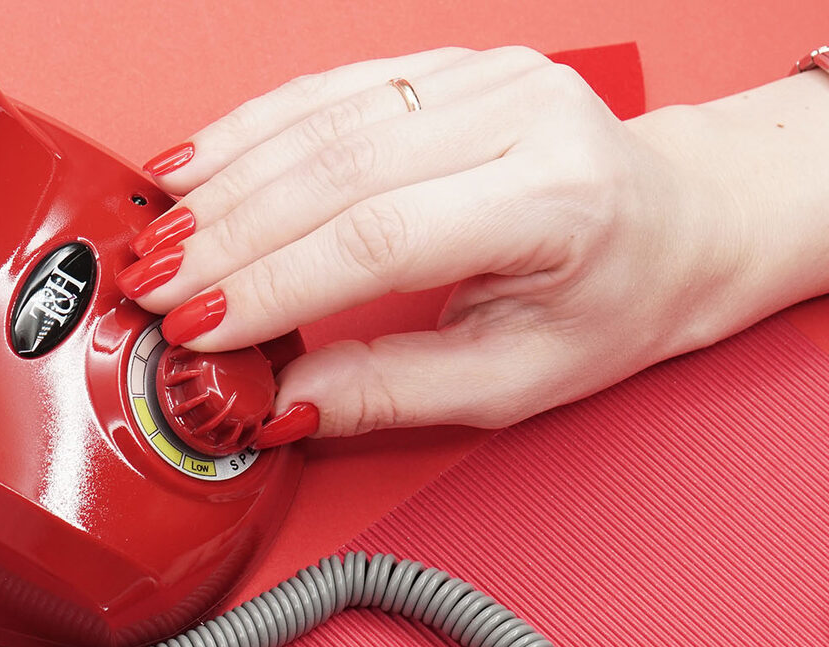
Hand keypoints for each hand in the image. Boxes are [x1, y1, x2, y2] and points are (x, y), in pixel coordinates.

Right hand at [121, 47, 748, 436]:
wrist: (678, 223)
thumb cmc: (614, 303)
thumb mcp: (517, 379)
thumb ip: (395, 389)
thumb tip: (283, 398)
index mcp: (556, 200)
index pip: (381, 236)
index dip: (276, 282)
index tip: (199, 325)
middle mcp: (524, 115)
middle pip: (338, 169)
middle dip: (230, 234)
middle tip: (150, 288)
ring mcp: (486, 75)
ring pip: (324, 119)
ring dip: (227, 179)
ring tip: (157, 235)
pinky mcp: (451, 64)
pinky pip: (332, 88)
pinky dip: (254, 130)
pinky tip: (196, 166)